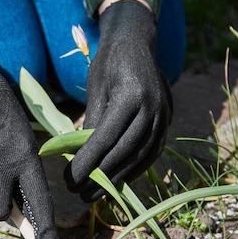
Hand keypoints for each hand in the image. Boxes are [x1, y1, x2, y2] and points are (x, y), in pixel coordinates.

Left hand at [65, 0, 172, 201]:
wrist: (136, 43)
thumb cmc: (108, 64)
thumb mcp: (95, 88)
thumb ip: (92, 122)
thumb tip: (83, 157)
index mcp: (131, 95)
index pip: (106, 137)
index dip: (88, 162)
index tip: (70, 178)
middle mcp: (152, 107)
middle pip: (125, 151)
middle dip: (100, 176)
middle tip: (78, 193)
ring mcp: (164, 114)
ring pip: (141, 156)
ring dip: (118, 179)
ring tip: (95, 195)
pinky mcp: (167, 120)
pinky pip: (152, 152)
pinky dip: (135, 169)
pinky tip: (118, 181)